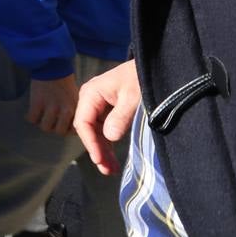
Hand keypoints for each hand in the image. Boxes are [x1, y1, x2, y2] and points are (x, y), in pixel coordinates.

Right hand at [26, 74, 77, 135]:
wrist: (52, 66)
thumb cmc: (64, 82)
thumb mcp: (75, 98)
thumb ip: (73, 111)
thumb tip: (69, 126)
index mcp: (76, 109)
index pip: (74, 130)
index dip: (68, 130)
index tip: (63, 125)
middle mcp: (65, 110)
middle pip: (59, 132)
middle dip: (54, 127)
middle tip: (50, 121)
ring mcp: (51, 107)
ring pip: (45, 127)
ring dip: (42, 123)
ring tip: (40, 116)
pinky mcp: (37, 103)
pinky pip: (32, 119)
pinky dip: (30, 117)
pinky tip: (32, 111)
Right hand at [73, 59, 139, 175]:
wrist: (151, 66)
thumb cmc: (140, 78)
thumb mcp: (133, 97)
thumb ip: (120, 116)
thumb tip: (110, 138)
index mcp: (91, 93)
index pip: (84, 122)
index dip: (90, 143)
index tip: (99, 159)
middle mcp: (90, 100)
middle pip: (88, 130)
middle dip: (97, 150)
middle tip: (107, 170)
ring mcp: (98, 106)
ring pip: (96, 133)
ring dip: (103, 151)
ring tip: (111, 170)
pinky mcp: (107, 111)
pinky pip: (104, 130)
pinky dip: (108, 145)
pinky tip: (113, 159)